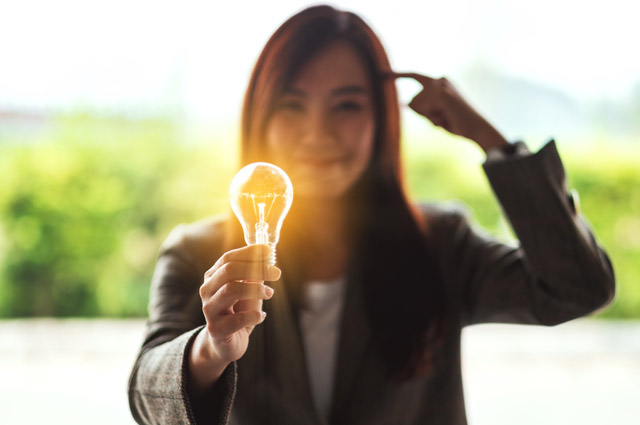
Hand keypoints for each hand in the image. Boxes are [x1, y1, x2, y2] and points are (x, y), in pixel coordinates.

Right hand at [188, 244, 280, 393]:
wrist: (225, 344)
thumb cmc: (238, 312)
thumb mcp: (247, 290)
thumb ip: (254, 275)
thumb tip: (267, 256)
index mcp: (213, 277)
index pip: (228, 258)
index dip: (248, 253)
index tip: (268, 251)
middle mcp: (207, 290)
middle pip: (228, 271)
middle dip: (255, 268)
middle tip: (276, 273)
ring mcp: (209, 310)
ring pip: (230, 290)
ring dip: (255, 289)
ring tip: (269, 293)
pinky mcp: (216, 329)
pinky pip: (237, 319)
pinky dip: (254, 315)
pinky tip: (261, 316)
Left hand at [388, 72, 508, 151]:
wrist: (477, 129)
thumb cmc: (457, 124)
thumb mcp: (434, 115)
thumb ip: (420, 109)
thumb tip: (402, 103)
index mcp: (439, 82)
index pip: (414, 76)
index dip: (397, 75)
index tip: (381, 73)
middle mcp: (439, 79)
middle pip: (412, 101)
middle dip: (423, 116)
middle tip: (444, 120)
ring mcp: (440, 85)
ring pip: (416, 107)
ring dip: (429, 119)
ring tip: (447, 119)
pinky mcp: (440, 94)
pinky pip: (423, 110)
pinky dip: (432, 119)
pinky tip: (447, 118)